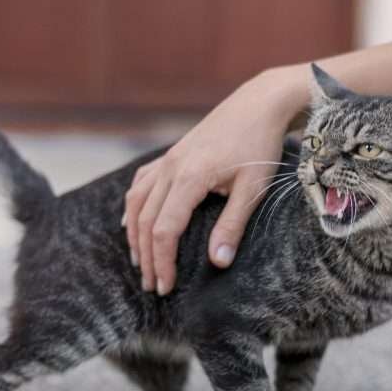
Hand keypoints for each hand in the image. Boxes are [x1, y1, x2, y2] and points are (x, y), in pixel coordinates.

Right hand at [124, 66, 306, 295]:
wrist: (260, 103)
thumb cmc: (260, 146)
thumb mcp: (252, 189)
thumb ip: (232, 226)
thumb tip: (218, 263)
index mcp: (189, 178)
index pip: (164, 230)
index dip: (162, 262)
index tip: (166, 287)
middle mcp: (170, 168)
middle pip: (146, 221)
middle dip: (147, 257)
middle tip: (153, 285)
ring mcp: (168, 159)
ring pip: (137, 202)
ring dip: (135, 235)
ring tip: (141, 262)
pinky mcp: (171, 154)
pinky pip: (142, 183)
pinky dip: (134, 206)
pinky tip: (131, 221)